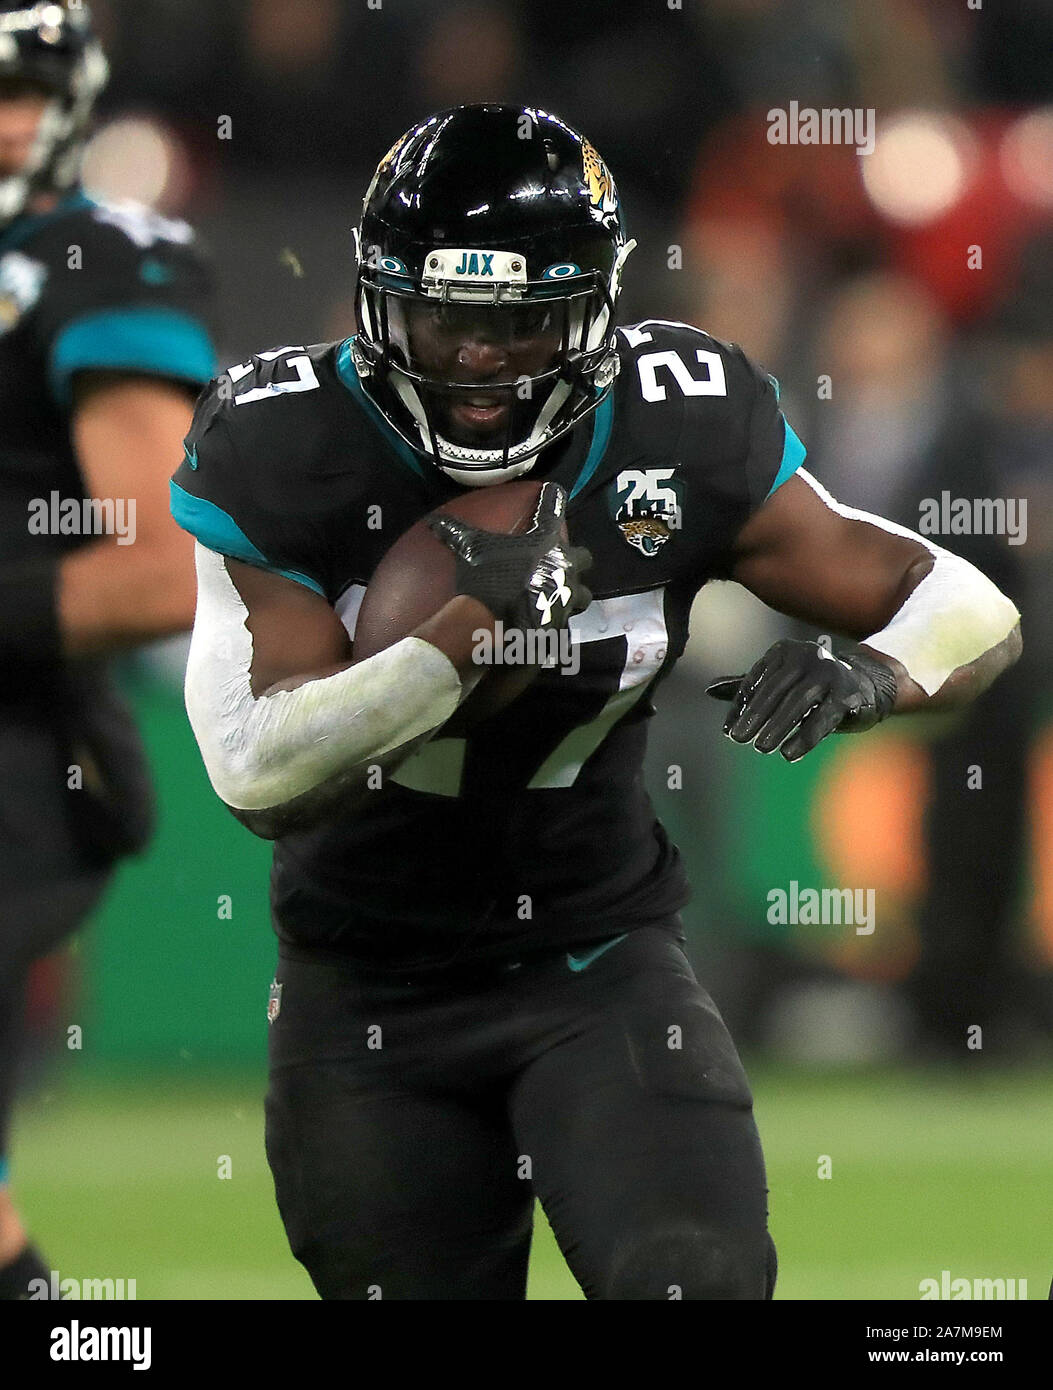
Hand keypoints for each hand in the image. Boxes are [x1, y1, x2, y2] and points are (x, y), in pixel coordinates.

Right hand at [427, 481, 591, 628]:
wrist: (488, 622)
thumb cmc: (484, 578)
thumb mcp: (469, 548)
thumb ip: (454, 531)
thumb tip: (433, 520)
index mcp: (547, 543)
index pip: (553, 510)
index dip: (552, 498)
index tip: (553, 491)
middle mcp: (565, 568)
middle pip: (584, 558)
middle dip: (575, 559)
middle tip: (560, 560)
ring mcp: (566, 598)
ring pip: (582, 594)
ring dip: (573, 592)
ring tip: (559, 594)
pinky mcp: (560, 623)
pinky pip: (564, 622)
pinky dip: (556, 621)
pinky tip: (546, 620)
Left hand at [706, 638, 897, 761]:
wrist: (864, 686)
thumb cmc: (811, 686)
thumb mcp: (779, 681)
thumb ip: (748, 686)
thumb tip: (710, 690)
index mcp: (786, 651)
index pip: (757, 679)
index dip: (740, 705)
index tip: (727, 730)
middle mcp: (808, 656)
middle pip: (776, 689)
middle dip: (755, 716)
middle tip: (738, 739)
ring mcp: (830, 674)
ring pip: (798, 702)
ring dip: (777, 726)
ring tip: (760, 747)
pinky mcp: (848, 695)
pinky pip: (823, 718)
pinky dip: (804, 737)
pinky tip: (789, 753)